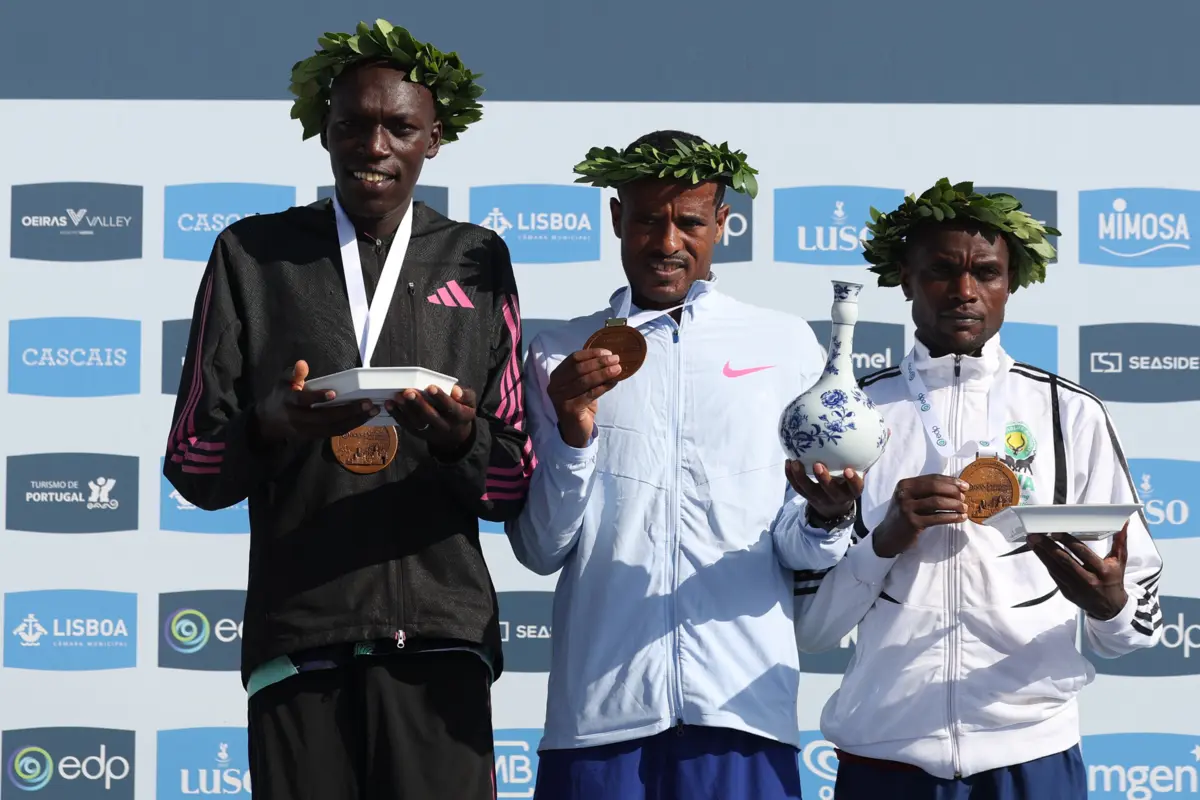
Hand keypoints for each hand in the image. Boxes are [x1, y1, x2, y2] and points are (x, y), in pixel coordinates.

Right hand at [255, 360, 377, 442]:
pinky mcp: (315, 437)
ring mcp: (307, 430)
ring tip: (372, 411)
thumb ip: (294, 373)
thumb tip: (302, 363)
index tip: (333, 393)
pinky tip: (364, 418)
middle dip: (348, 411)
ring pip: (333, 428)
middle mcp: (299, 419)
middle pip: (324, 418)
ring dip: (354, 421)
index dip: (317, 397)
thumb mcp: (283, 382)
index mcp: (289, 402)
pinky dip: (350, 426)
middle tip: (368, 403)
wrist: (268, 423)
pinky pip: (334, 433)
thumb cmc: (280, 397)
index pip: (303, 400)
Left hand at [385, 384, 477, 455]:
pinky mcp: (419, 434)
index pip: (450, 408)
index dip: (441, 398)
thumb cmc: (461, 411)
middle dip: (419, 404)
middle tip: (408, 392)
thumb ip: (465, 394)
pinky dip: (397, 415)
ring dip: (406, 410)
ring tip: (398, 397)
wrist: (456, 436)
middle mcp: (445, 427)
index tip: (430, 387)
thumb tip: (455, 390)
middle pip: (431, 417)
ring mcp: (431, 432)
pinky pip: (407, 426)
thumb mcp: (470, 402)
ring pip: (417, 423)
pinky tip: (390, 404)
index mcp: (460, 417)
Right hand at [547, 349, 621, 447]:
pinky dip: (603, 386)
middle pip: (579, 368)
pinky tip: (614, 382)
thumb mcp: (583, 386)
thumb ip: (590, 372)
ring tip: (618, 369)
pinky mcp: (569, 409)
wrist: (575, 431)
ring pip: (585, 381)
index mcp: (557, 376)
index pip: (574, 358)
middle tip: (616, 359)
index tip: (608, 352)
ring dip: (603, 373)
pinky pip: (590, 394)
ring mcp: (560, 398)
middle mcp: (554, 385)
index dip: (592, 354)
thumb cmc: (580, 405)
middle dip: (600, 362)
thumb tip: (610, 358)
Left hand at [786, 461, 864, 520]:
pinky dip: (791, 476)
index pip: (855, 488)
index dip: (852, 481)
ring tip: (794, 462)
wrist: (834, 507)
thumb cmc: (848, 482)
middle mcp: (836, 496)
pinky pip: (796, 488)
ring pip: (808, 489)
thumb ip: (867, 456)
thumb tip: (882, 430)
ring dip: (801, 476)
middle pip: (829, 491)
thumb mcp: (860, 472)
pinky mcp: (806, 496)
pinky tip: (788, 462)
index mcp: (851, 491)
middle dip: (824, 479)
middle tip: (818, 464)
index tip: (848, 469)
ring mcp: (819, 497)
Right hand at [871, 475, 968, 557]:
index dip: (950, 481)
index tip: (965, 486)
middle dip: (953, 491)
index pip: (931, 478)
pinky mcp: (912, 523)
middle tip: (964, 498)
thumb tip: (955, 488)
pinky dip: (952, 517)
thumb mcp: (910, 499)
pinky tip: (960, 518)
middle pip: (934, 487)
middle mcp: (904, 494)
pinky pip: (937, 518)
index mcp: (905, 484)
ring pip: (937, 502)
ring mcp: (907, 508)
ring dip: (955, 505)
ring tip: (964, 508)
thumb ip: (926, 492)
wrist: (888, 536)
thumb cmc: (904, 515)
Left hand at [1028, 523, 1129, 619]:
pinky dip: (1046, 563)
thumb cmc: (1114, 579)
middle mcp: (1089, 580)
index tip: (1055, 532)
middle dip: (1048, 547)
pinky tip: (1039, 553)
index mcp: (1103, 570)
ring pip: (1055, 569)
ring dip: (1042, 554)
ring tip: (1032, 541)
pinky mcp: (1067, 593)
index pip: (1082, 553)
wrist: (1110, 608)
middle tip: (1036, 535)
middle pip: (1065, 561)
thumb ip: (1120, 541)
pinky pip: (1054, 576)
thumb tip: (1124, 522)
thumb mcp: (1119, 561)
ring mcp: (1076, 588)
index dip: (1067, 542)